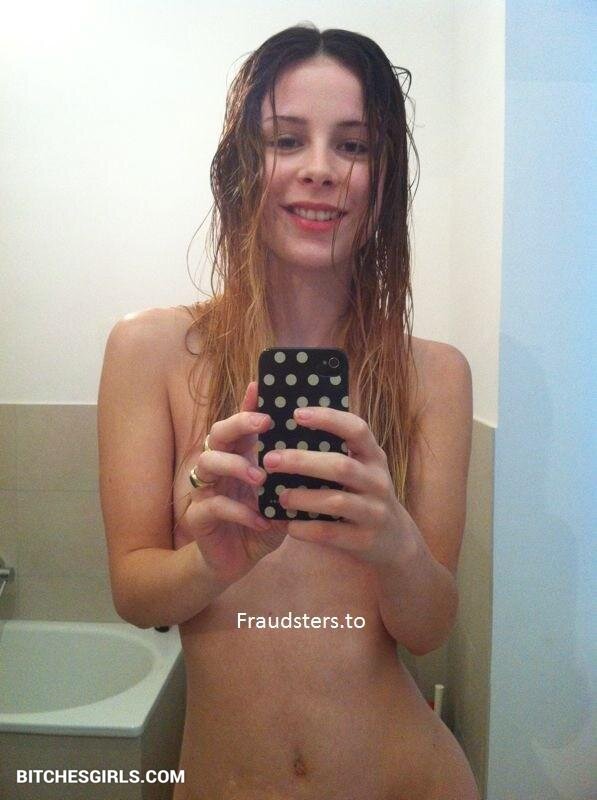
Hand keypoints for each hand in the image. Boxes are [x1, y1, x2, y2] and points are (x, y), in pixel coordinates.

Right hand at [182, 381, 286, 582]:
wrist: (235, 562)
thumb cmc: (261, 522)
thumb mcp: (281, 496)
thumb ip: (293, 475)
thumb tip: (325, 453)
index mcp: (240, 456)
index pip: (241, 423)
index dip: (248, 404)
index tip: (262, 387)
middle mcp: (219, 467)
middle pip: (218, 433)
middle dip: (239, 423)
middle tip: (264, 423)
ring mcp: (205, 490)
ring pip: (207, 463)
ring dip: (236, 466)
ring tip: (261, 478)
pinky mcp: (199, 517)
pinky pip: (212, 505)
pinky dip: (239, 511)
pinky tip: (261, 520)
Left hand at [262, 406, 411, 564]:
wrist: (394, 539)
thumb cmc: (362, 494)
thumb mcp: (360, 468)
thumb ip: (335, 451)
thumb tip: (290, 425)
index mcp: (373, 456)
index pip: (356, 429)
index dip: (328, 419)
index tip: (296, 414)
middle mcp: (377, 481)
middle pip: (340, 466)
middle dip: (302, 462)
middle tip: (270, 459)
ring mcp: (374, 511)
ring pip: (336, 501)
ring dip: (303, 497)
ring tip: (280, 496)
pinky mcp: (365, 539)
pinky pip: (331, 533)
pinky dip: (307, 528)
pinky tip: (289, 525)